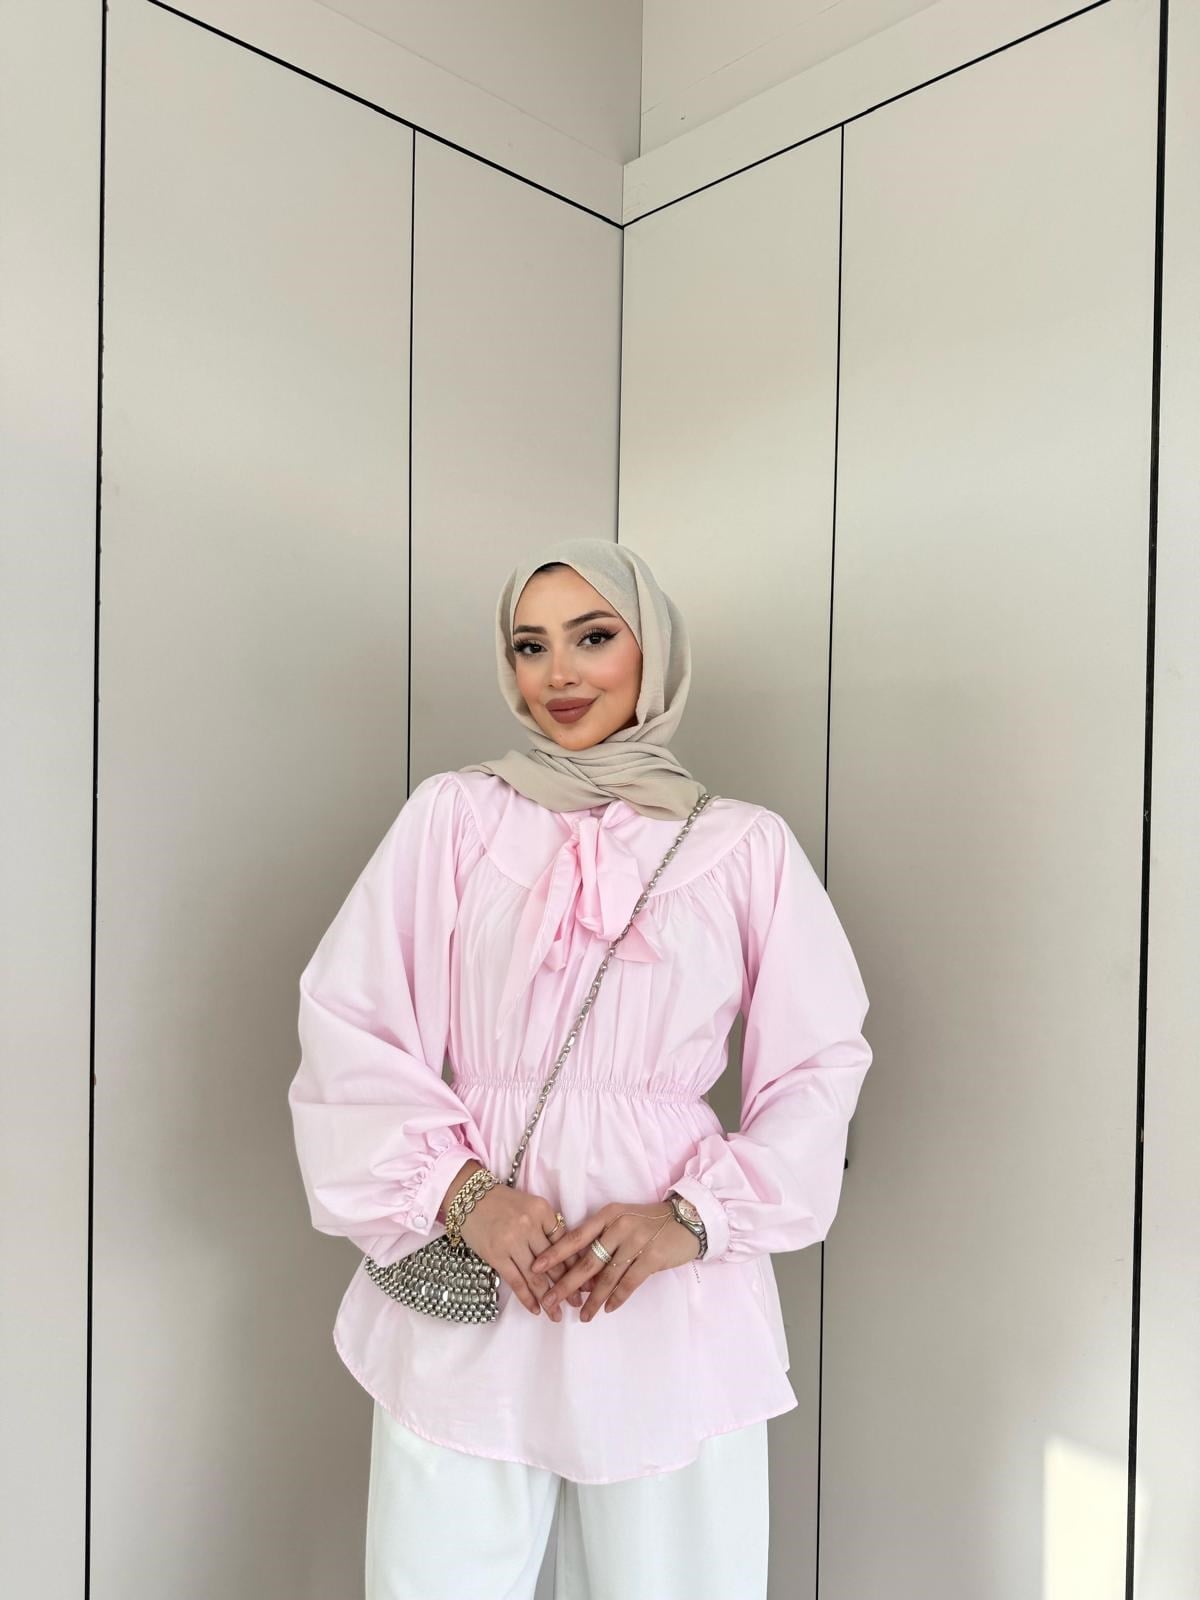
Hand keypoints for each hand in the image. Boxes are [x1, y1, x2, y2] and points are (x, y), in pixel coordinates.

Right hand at [452, 1174, 576, 1317]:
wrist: (469, 1197)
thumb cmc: (503, 1203)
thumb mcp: (531, 1206)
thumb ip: (547, 1227)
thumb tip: (568, 1256)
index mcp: (542, 1210)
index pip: (564, 1243)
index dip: (576, 1265)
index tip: (585, 1282)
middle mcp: (529, 1225)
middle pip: (553, 1262)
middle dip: (567, 1286)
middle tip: (576, 1303)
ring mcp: (512, 1241)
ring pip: (536, 1276)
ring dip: (548, 1299)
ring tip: (557, 1315)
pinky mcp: (496, 1255)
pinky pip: (516, 1281)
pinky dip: (527, 1298)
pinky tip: (535, 1310)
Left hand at [531, 1201, 698, 1320]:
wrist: (687, 1220)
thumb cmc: (648, 1223)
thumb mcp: (621, 1222)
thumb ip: (601, 1242)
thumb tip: (581, 1276)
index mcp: (607, 1215)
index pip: (575, 1236)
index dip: (555, 1254)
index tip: (535, 1268)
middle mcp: (619, 1226)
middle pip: (587, 1260)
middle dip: (566, 1284)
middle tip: (550, 1301)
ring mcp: (636, 1241)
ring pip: (607, 1276)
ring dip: (593, 1299)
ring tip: (582, 1316)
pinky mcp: (652, 1257)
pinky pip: (629, 1282)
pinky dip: (617, 1298)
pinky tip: (607, 1310)